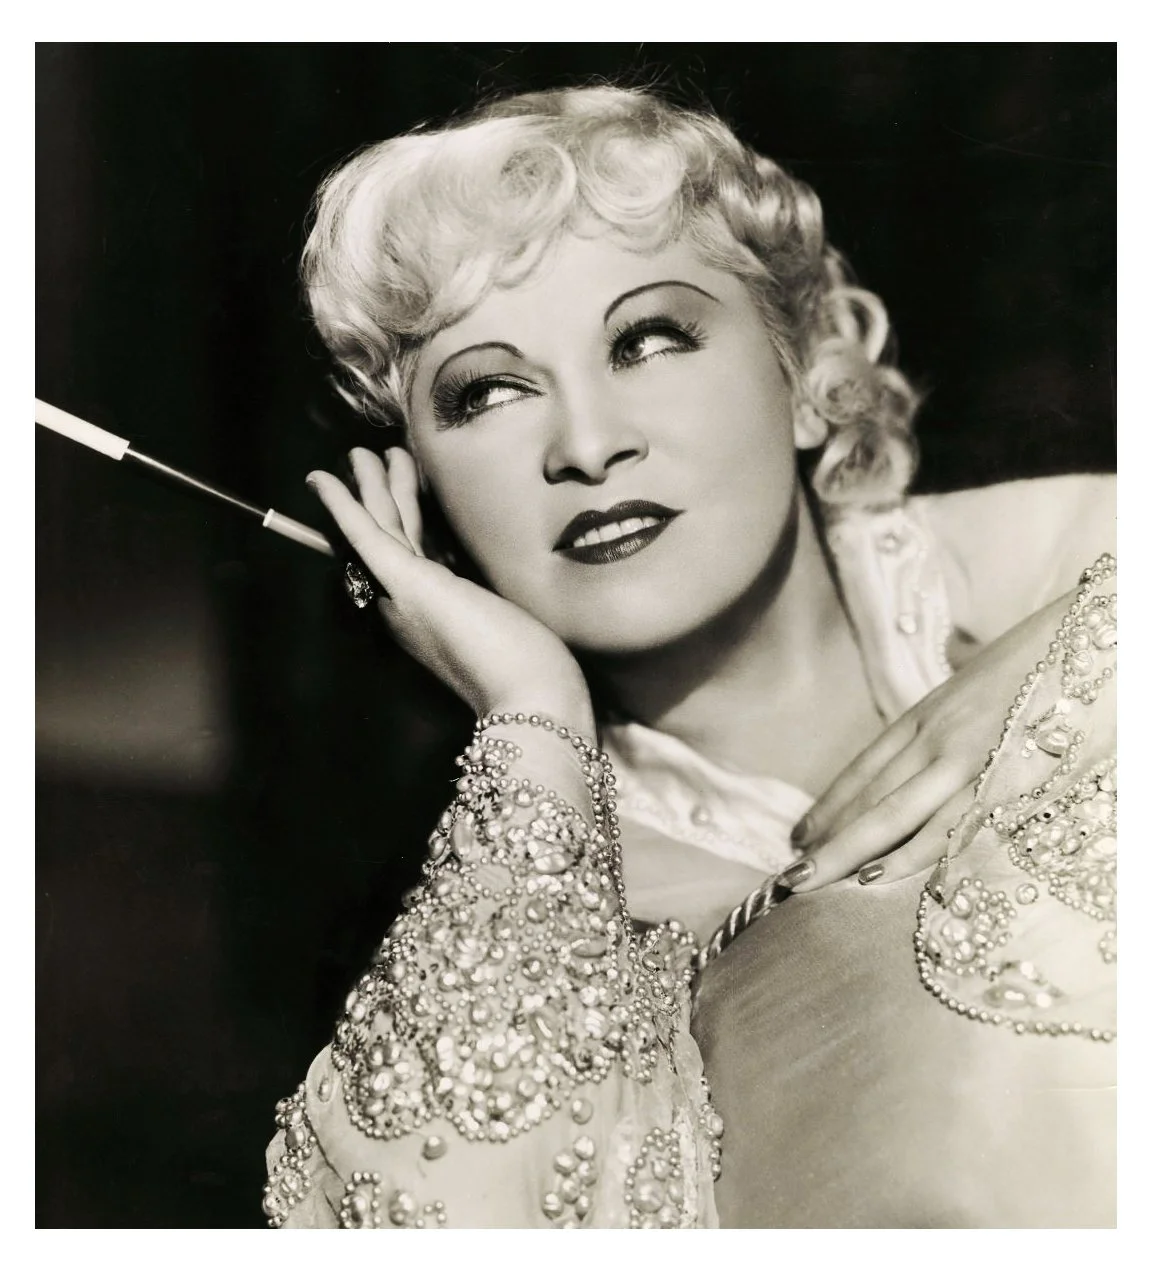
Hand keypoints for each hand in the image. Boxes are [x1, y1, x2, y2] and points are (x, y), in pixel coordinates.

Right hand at [307, 448, 594, 734]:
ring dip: (369, 484)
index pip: (416, 557)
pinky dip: (342, 504)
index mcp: (434, 615)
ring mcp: (405, 594)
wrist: (530, 699)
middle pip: (392, 536)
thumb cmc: (532, 669)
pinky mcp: (407, 582)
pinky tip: (322, 479)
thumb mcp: (513, 624)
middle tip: (369, 459)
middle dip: (382, 494)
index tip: (409, 492)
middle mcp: (409, 605)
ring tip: (360, 452)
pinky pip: (366, 533)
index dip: (409, 519)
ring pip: (382, 525)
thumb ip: (495, 601)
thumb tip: (499, 580)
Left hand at [783, 587, 1075, 890]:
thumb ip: (948, 725)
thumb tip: (923, 748)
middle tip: (786, 876)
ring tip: (810, 881)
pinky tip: (876, 875)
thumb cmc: (1036, 665)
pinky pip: (947, 823)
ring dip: (847, 850)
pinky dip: (910, 852)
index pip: (863, 769)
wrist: (1084, 634)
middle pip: (867, 797)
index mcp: (927, 715)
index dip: (828, 806)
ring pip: (892, 813)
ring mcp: (965, 755)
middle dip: (825, 839)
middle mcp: (934, 735)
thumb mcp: (976, 692)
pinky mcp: (1000, 775)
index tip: (798, 835)